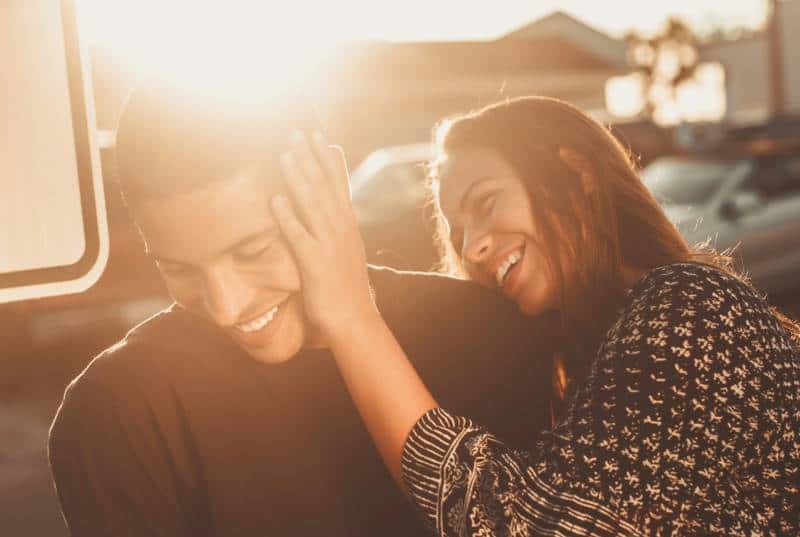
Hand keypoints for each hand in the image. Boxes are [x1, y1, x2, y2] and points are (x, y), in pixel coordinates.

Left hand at [271, 131, 377, 343]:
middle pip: (325, 186)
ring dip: (298, 177)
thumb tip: (331, 216)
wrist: (355, 322)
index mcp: (347, 227)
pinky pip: (299, 235)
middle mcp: (341, 230)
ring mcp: (330, 245)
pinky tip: (275, 199)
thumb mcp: (345, 254)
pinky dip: (288, 216)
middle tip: (297, 131)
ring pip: (313, 204)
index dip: (328, 158)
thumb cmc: (346, 291)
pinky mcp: (316, 263)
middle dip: (310, 157)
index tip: (319, 135)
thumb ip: (337, 232)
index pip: (338, 185)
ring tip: (285, 153)